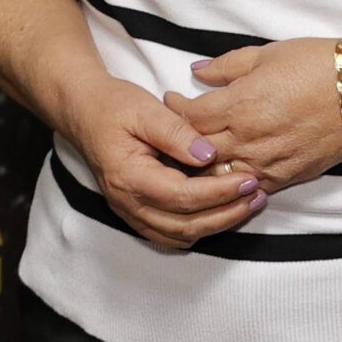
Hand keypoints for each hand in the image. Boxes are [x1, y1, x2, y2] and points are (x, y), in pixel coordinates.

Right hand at [55, 69, 264, 248]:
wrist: (84, 112)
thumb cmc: (113, 107)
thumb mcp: (146, 109)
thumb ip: (178, 132)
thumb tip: (208, 155)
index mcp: (129, 177)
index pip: (182, 196)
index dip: (219, 192)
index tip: (248, 179)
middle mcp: (128, 202)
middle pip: (184, 225)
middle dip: (226, 214)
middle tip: (256, 195)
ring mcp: (130, 211)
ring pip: (179, 235)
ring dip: (216, 224)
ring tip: (247, 204)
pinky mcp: (137, 212)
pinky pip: (170, 233)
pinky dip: (199, 227)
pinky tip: (222, 211)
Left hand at [167, 38, 341, 194]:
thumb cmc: (321, 65)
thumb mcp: (269, 53)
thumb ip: (228, 65)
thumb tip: (197, 71)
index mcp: (240, 104)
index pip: (189, 116)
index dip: (174, 108)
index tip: (171, 100)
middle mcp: (247, 138)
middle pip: (196, 150)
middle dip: (180, 141)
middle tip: (174, 131)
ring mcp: (265, 162)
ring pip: (216, 177)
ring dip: (202, 168)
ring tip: (194, 157)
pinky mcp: (285, 177)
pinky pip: (247, 188)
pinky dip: (232, 182)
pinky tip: (227, 173)